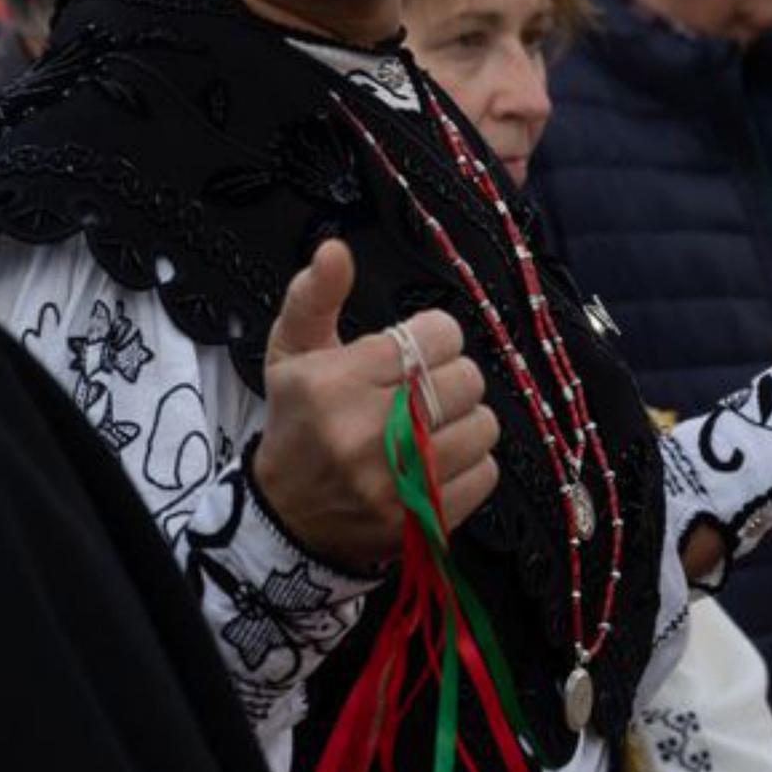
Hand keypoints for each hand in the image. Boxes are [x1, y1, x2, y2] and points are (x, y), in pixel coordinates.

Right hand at [254, 239, 499, 568]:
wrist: (286, 516)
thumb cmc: (298, 420)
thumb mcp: (292, 351)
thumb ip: (316, 295)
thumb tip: (335, 249)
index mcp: (338, 383)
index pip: (436, 336)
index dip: (433, 336)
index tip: (415, 350)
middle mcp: (368, 434)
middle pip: (465, 379)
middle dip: (449, 376)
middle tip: (423, 388)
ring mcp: (397, 484)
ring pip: (482, 425)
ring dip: (463, 419)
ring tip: (432, 423)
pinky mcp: (421, 521)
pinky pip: (485, 473)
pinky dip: (470, 463)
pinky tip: (437, 459)